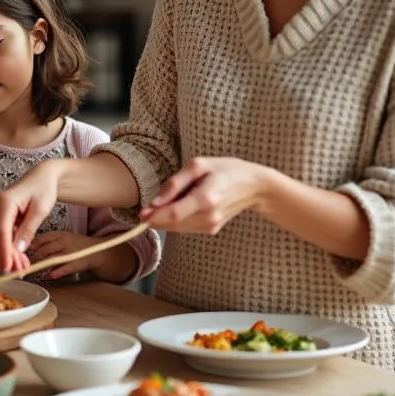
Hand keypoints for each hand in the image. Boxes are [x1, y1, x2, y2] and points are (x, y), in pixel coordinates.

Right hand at [0, 160, 61, 273]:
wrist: (42, 176)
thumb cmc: (43, 188)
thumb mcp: (40, 210)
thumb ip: (28, 230)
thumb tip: (19, 249)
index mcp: (4, 202)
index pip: (1, 231)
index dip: (4, 252)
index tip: (7, 268)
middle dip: (9, 256)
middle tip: (21, 272)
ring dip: (10, 253)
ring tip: (23, 267)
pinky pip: (2, 235)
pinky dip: (10, 246)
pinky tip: (19, 257)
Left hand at [26, 231, 97, 279]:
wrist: (98, 251)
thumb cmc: (76, 245)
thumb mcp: (63, 238)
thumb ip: (48, 242)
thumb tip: (29, 246)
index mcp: (60, 234)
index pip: (43, 238)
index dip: (32, 245)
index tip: (25, 250)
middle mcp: (65, 242)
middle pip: (46, 248)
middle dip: (36, 256)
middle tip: (27, 262)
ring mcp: (71, 253)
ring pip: (53, 259)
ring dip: (42, 265)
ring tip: (35, 269)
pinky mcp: (77, 263)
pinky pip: (64, 269)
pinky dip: (54, 273)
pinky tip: (47, 276)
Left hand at [139, 157, 270, 233]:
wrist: (253, 186)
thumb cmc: (225, 170)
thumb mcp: (198, 165)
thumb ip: (175, 183)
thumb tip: (155, 202)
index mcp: (206, 198)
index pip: (174, 214)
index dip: (154, 216)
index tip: (141, 214)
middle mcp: (209, 216)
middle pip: (173, 224)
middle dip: (156, 218)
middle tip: (147, 208)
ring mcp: (211, 225)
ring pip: (178, 228)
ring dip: (165, 220)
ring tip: (169, 201)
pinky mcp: (211, 229)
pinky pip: (186, 228)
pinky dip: (177, 220)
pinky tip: (182, 206)